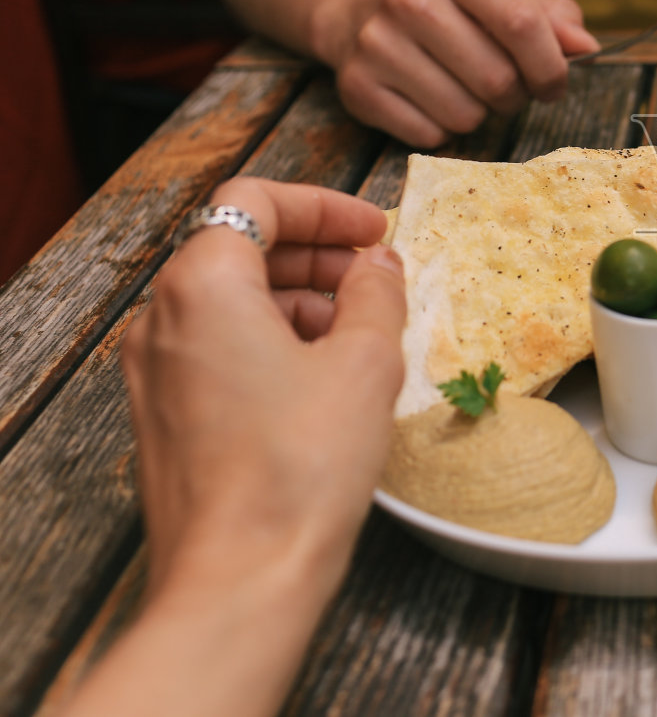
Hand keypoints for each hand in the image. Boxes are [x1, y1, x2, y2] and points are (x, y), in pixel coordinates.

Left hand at [120, 178, 405, 603]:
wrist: (242, 576)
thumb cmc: (299, 467)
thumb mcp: (366, 362)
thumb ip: (376, 294)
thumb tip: (379, 264)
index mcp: (203, 286)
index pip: (255, 201)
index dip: (323, 207)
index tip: (374, 232)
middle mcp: (162, 320)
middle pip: (237, 248)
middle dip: (313, 253)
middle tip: (375, 277)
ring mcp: (156, 372)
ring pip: (228, 302)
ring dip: (296, 299)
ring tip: (360, 332)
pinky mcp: (165, 418)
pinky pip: (217, 350)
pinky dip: (270, 341)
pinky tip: (324, 378)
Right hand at [334, 0, 599, 146]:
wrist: (356, 9)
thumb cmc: (451, 10)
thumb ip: (551, 17)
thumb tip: (585, 46)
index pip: (521, 24)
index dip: (550, 67)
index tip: (553, 83)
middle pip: (498, 79)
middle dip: (515, 96)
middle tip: (504, 87)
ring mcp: (377, 44)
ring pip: (465, 115)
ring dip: (478, 114)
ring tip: (463, 88)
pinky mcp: (357, 86)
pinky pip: (429, 136)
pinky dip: (440, 129)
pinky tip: (429, 99)